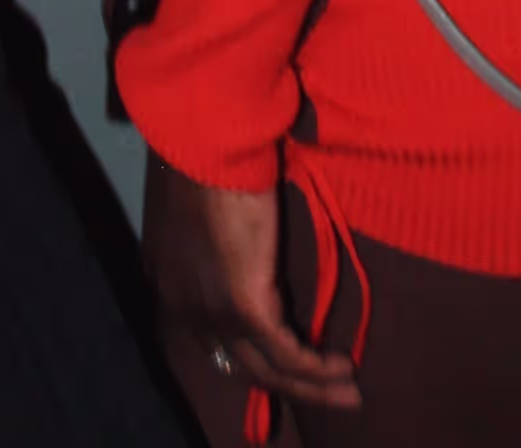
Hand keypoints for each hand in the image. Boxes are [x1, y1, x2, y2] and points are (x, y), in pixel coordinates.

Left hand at [143, 153, 362, 418]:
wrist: (206, 130)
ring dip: (309, 384)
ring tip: (348, 389)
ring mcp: (210, 309)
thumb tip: (252, 246)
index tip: (290, 362)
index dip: (253, 355)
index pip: (213, 338)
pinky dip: (314, 367)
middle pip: (240, 363)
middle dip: (288, 383)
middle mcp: (184, 307)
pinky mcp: (242, 303)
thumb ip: (225, 236)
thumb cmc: (211, 147)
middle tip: (330, 390)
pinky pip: (284, 353)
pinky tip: (340, 369)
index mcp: (171, 281)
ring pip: (263, 368)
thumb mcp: (211, 201)